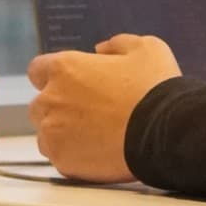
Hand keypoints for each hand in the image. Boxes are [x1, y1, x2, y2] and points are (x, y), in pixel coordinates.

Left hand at [28, 33, 181, 182]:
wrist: (166, 131)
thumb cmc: (155, 87)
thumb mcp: (147, 48)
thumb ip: (118, 44)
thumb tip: (101, 50)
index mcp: (66, 68)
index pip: (39, 69)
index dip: (57, 75)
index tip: (76, 81)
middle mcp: (50, 100)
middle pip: (42, 103)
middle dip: (61, 104)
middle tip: (93, 110)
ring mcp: (52, 133)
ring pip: (48, 132)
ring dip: (65, 130)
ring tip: (98, 133)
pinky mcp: (62, 162)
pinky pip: (60, 156)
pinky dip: (75, 154)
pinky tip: (100, 149)